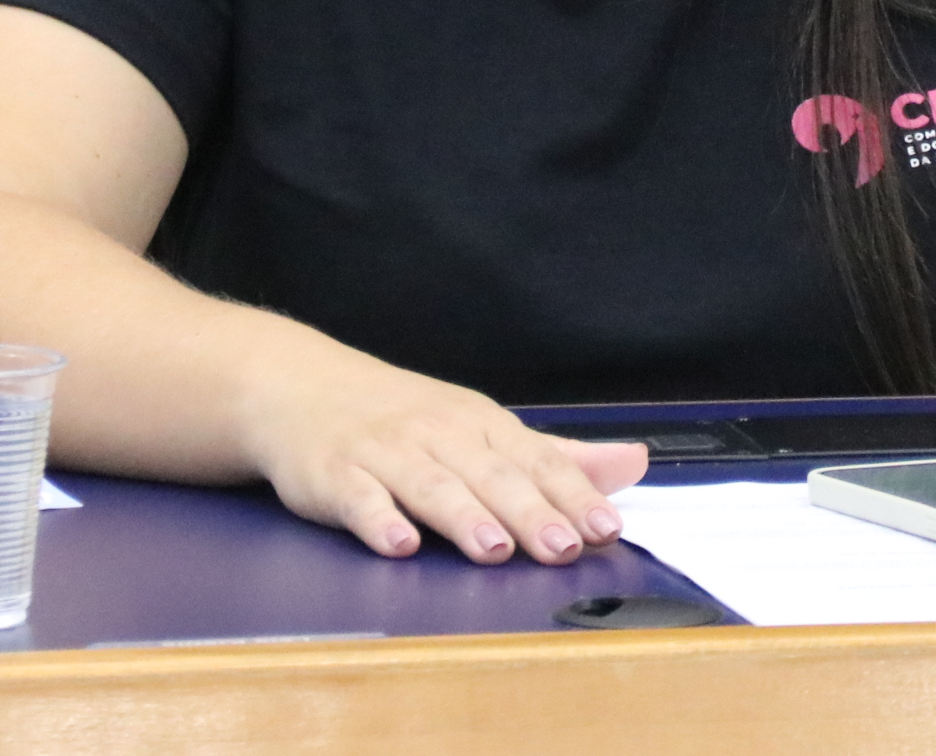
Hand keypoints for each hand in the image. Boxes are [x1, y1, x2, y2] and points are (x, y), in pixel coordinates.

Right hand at [239, 343, 647, 564]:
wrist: (301, 386)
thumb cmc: (404, 418)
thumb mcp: (484, 429)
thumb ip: (557, 458)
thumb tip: (634, 465)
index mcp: (482, 425)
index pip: (537, 461)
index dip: (573, 495)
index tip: (606, 528)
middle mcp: (439, 435)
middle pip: (491, 476)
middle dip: (530, 512)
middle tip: (563, 547)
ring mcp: (385, 453)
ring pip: (432, 486)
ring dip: (463, 517)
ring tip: (493, 548)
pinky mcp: (335, 475)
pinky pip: (359, 499)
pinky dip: (378, 519)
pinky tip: (397, 543)